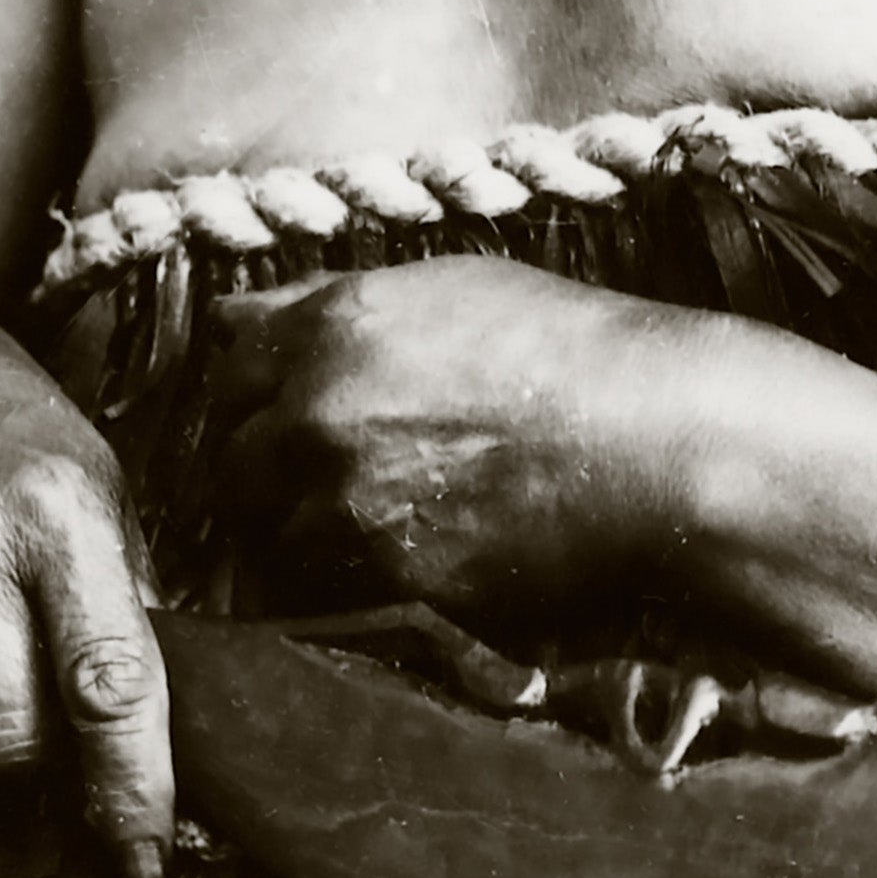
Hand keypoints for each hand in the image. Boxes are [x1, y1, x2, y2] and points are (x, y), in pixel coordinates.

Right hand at [0, 307, 171, 877]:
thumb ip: (126, 605)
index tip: (143, 863)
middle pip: (3, 738)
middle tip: (22, 719)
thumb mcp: (99, 491)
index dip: (131, 787)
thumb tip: (157, 744)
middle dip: (23, 760)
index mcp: (64, 510)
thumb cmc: (15, 445)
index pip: (109, 679)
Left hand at [211, 261, 692, 621]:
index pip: (228, 373)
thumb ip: (327, 304)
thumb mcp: (444, 288)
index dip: (252, 396)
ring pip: (270, 536)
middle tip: (318, 477)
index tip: (280, 412)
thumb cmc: (564, 347)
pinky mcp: (383, 578)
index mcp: (330, 328)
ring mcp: (345, 503)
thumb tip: (233, 317)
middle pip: (230, 464)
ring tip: (368, 521)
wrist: (648, 439)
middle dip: (263, 472)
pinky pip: (324, 589)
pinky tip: (400, 555)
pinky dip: (344, 580)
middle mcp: (318, 413)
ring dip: (301, 532)